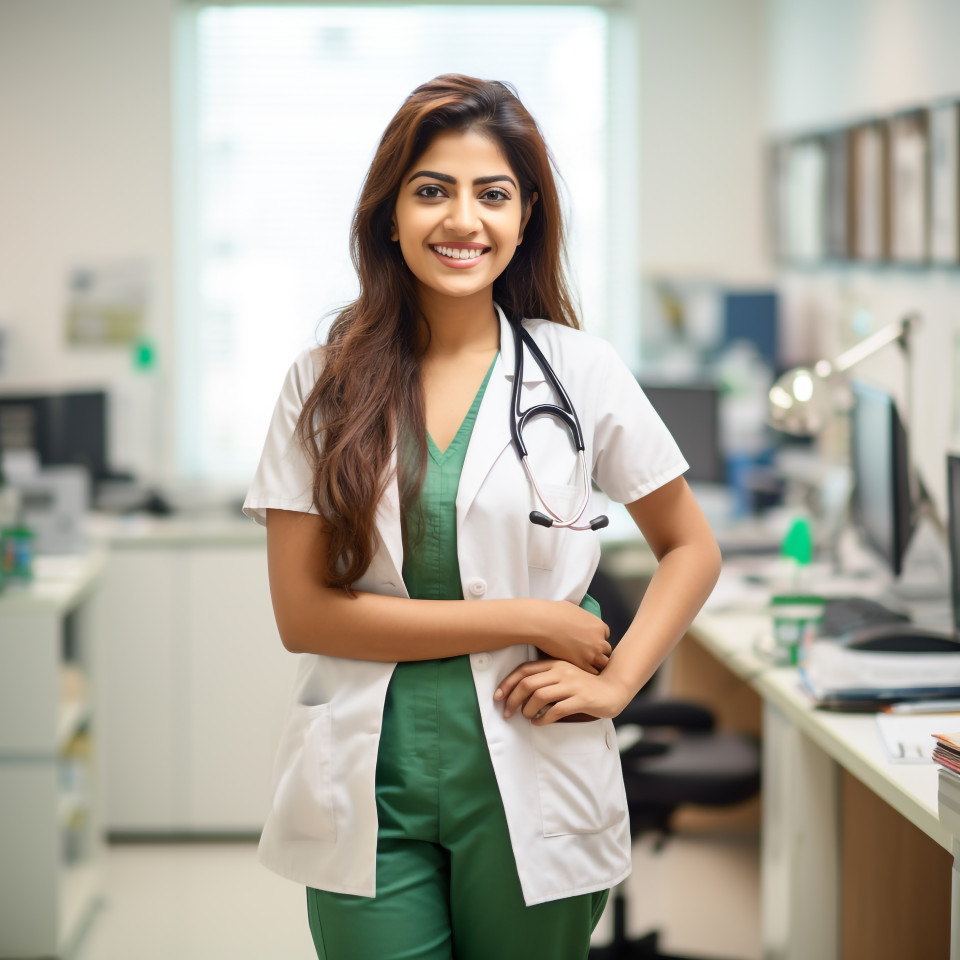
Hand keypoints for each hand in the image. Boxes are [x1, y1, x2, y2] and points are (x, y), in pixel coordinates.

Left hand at [494, 658, 632, 724]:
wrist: (613, 688)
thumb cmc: (585, 684)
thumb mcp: (564, 675)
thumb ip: (546, 678)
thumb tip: (519, 693)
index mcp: (555, 663)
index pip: (524, 670)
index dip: (507, 683)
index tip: (497, 696)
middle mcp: (562, 671)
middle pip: (528, 683)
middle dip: (512, 699)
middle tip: (507, 712)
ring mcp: (572, 684)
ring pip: (539, 696)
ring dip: (527, 710)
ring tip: (526, 717)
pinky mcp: (581, 699)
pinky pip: (556, 710)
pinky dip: (543, 719)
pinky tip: (539, 723)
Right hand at [532, 600, 611, 674]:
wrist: (542, 623)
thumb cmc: (555, 613)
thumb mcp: (575, 610)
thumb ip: (583, 619)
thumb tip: (580, 621)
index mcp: (598, 626)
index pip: (605, 635)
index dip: (597, 638)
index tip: (588, 640)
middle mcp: (598, 641)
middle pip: (606, 650)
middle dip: (598, 651)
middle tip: (587, 652)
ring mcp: (591, 654)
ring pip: (602, 663)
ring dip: (595, 662)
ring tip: (584, 662)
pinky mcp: (581, 664)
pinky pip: (592, 672)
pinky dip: (588, 671)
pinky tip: (580, 667)